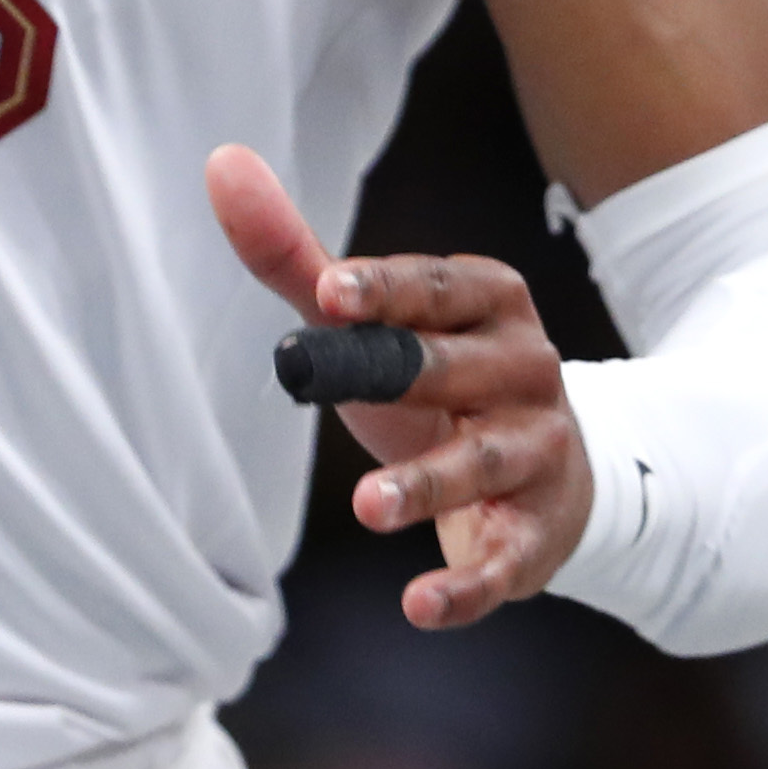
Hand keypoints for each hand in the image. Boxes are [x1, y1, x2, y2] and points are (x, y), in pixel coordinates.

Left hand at [207, 144, 592, 629]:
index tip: (327, 291)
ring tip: (367, 506)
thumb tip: (220, 163)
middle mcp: (527, 368)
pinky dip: (466, 586)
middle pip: (457, 369)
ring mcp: (539, 452)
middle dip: (404, 377)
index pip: (436, 287)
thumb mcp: (371, 324)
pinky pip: (503, 560)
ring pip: (483, 463)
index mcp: (489, 303)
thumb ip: (295, 255)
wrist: (547, 476)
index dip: (384, 289)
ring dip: (427, 485)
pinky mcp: (537, 534)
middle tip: (335, 380)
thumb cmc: (435, 382)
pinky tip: (419, 605)